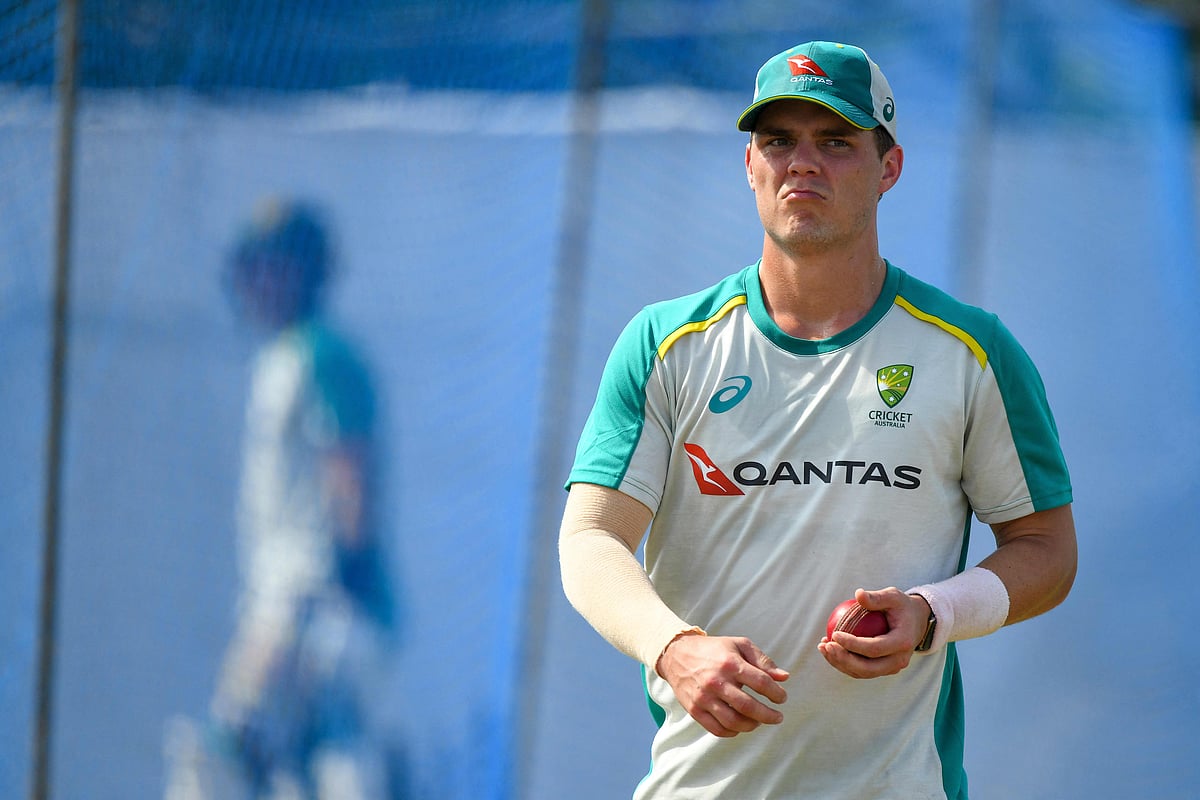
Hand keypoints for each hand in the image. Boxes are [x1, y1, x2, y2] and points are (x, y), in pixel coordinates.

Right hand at [656, 633, 788, 737]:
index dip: (776, 693)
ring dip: (752, 725)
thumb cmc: (714, 650)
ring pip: (733, 722)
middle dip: (768, 715)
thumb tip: (784, 678)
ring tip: (758, 721)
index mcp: (730, 663)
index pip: (761, 682)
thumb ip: (763, 661)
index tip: (782, 698)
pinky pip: (717, 729)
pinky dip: (732, 732)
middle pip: (748, 706)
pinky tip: (740, 726)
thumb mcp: (739, 645)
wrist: (677, 654)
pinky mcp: (694, 709)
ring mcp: (704, 697)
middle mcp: (716, 681)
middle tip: (778, 717)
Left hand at [818, 587, 929, 677]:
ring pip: (862, 672)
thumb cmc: (901, 606)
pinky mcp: (883, 669)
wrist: (916, 622)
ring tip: (823, 647)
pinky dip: (844, 662)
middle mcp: (899, 660)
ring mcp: (892, 668)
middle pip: (868, 668)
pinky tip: (829, 649)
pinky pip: (861, 670)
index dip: (853, 644)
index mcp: (903, 642)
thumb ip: (877, 597)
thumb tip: (858, 594)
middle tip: (826, 646)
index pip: (874, 648)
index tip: (834, 634)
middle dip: (843, 659)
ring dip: (840, 663)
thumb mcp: (893, 596)